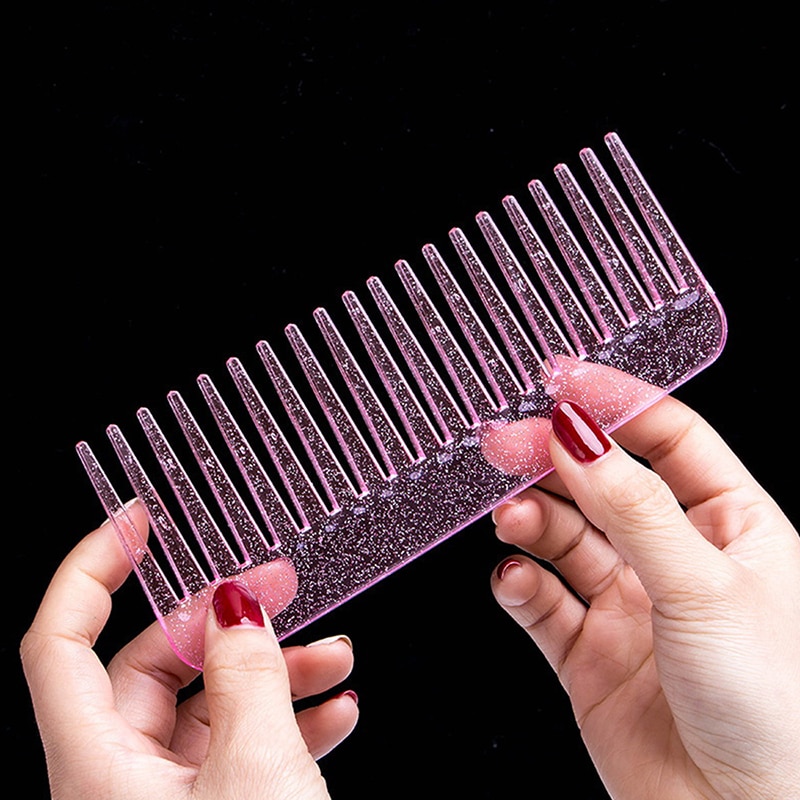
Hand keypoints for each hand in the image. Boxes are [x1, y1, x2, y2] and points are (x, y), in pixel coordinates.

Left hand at [21, 501, 357, 799]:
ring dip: (276, 674)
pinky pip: (239, 747)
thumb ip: (244, 674)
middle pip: (153, 666)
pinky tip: (334, 709)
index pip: (61, 644)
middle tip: (280, 587)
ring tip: (335, 658)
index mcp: (97, 770)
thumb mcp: (255, 766)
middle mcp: (118, 784)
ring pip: (208, 706)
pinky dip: (288, 722)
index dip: (92, 570)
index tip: (137, 521)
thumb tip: (235, 603)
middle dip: (227, 621)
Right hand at [491, 394, 799, 798]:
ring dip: (532, 520)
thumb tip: (580, 432)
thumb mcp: (704, 585)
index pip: (668, 437)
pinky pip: (540, 601)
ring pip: (565, 537)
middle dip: (554, 459)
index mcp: (731, 526)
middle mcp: (676, 558)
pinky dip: (519, 584)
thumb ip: (632, 505)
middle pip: (602, 482)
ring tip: (511, 518)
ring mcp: (630, 604)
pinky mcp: (589, 651)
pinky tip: (512, 578)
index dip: (615, 403)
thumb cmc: (774, 712)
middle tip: (507, 442)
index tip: (560, 379)